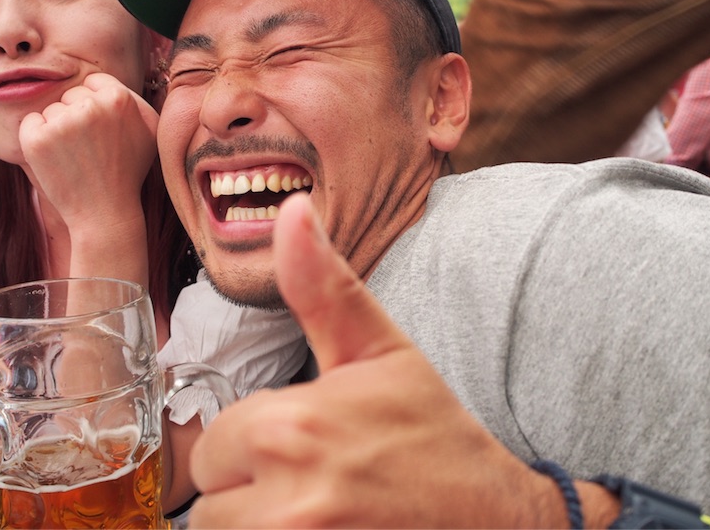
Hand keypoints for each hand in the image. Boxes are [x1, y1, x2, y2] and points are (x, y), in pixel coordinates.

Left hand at [19, 72, 158, 234]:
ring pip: (51, 110)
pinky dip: (36, 139)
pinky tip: (55, 159)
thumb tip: (109, 81)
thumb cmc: (128, 172)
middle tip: (89, 149)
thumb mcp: (149, 131)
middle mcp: (91, 106)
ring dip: (57, 130)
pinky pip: (29, 123)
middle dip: (75, 117)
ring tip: (75, 158)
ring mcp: (62, 123)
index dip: (94, 108)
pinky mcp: (36, 140)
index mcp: (119, 98)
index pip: (93, 83)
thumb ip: (134, 99)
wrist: (106, 213)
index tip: (100, 133)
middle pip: (70, 95)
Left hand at [188, 193, 575, 527]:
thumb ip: (322, 286)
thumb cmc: (434, 436)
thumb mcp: (381, 352)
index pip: (215, 445)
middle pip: (211, 502)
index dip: (253, 447)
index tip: (305, 449)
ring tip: (320, 515)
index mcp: (290, 428)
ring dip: (258, 528)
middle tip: (316, 486)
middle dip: (249, 494)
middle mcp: (285, 500)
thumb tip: (291, 210)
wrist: (498, 521)